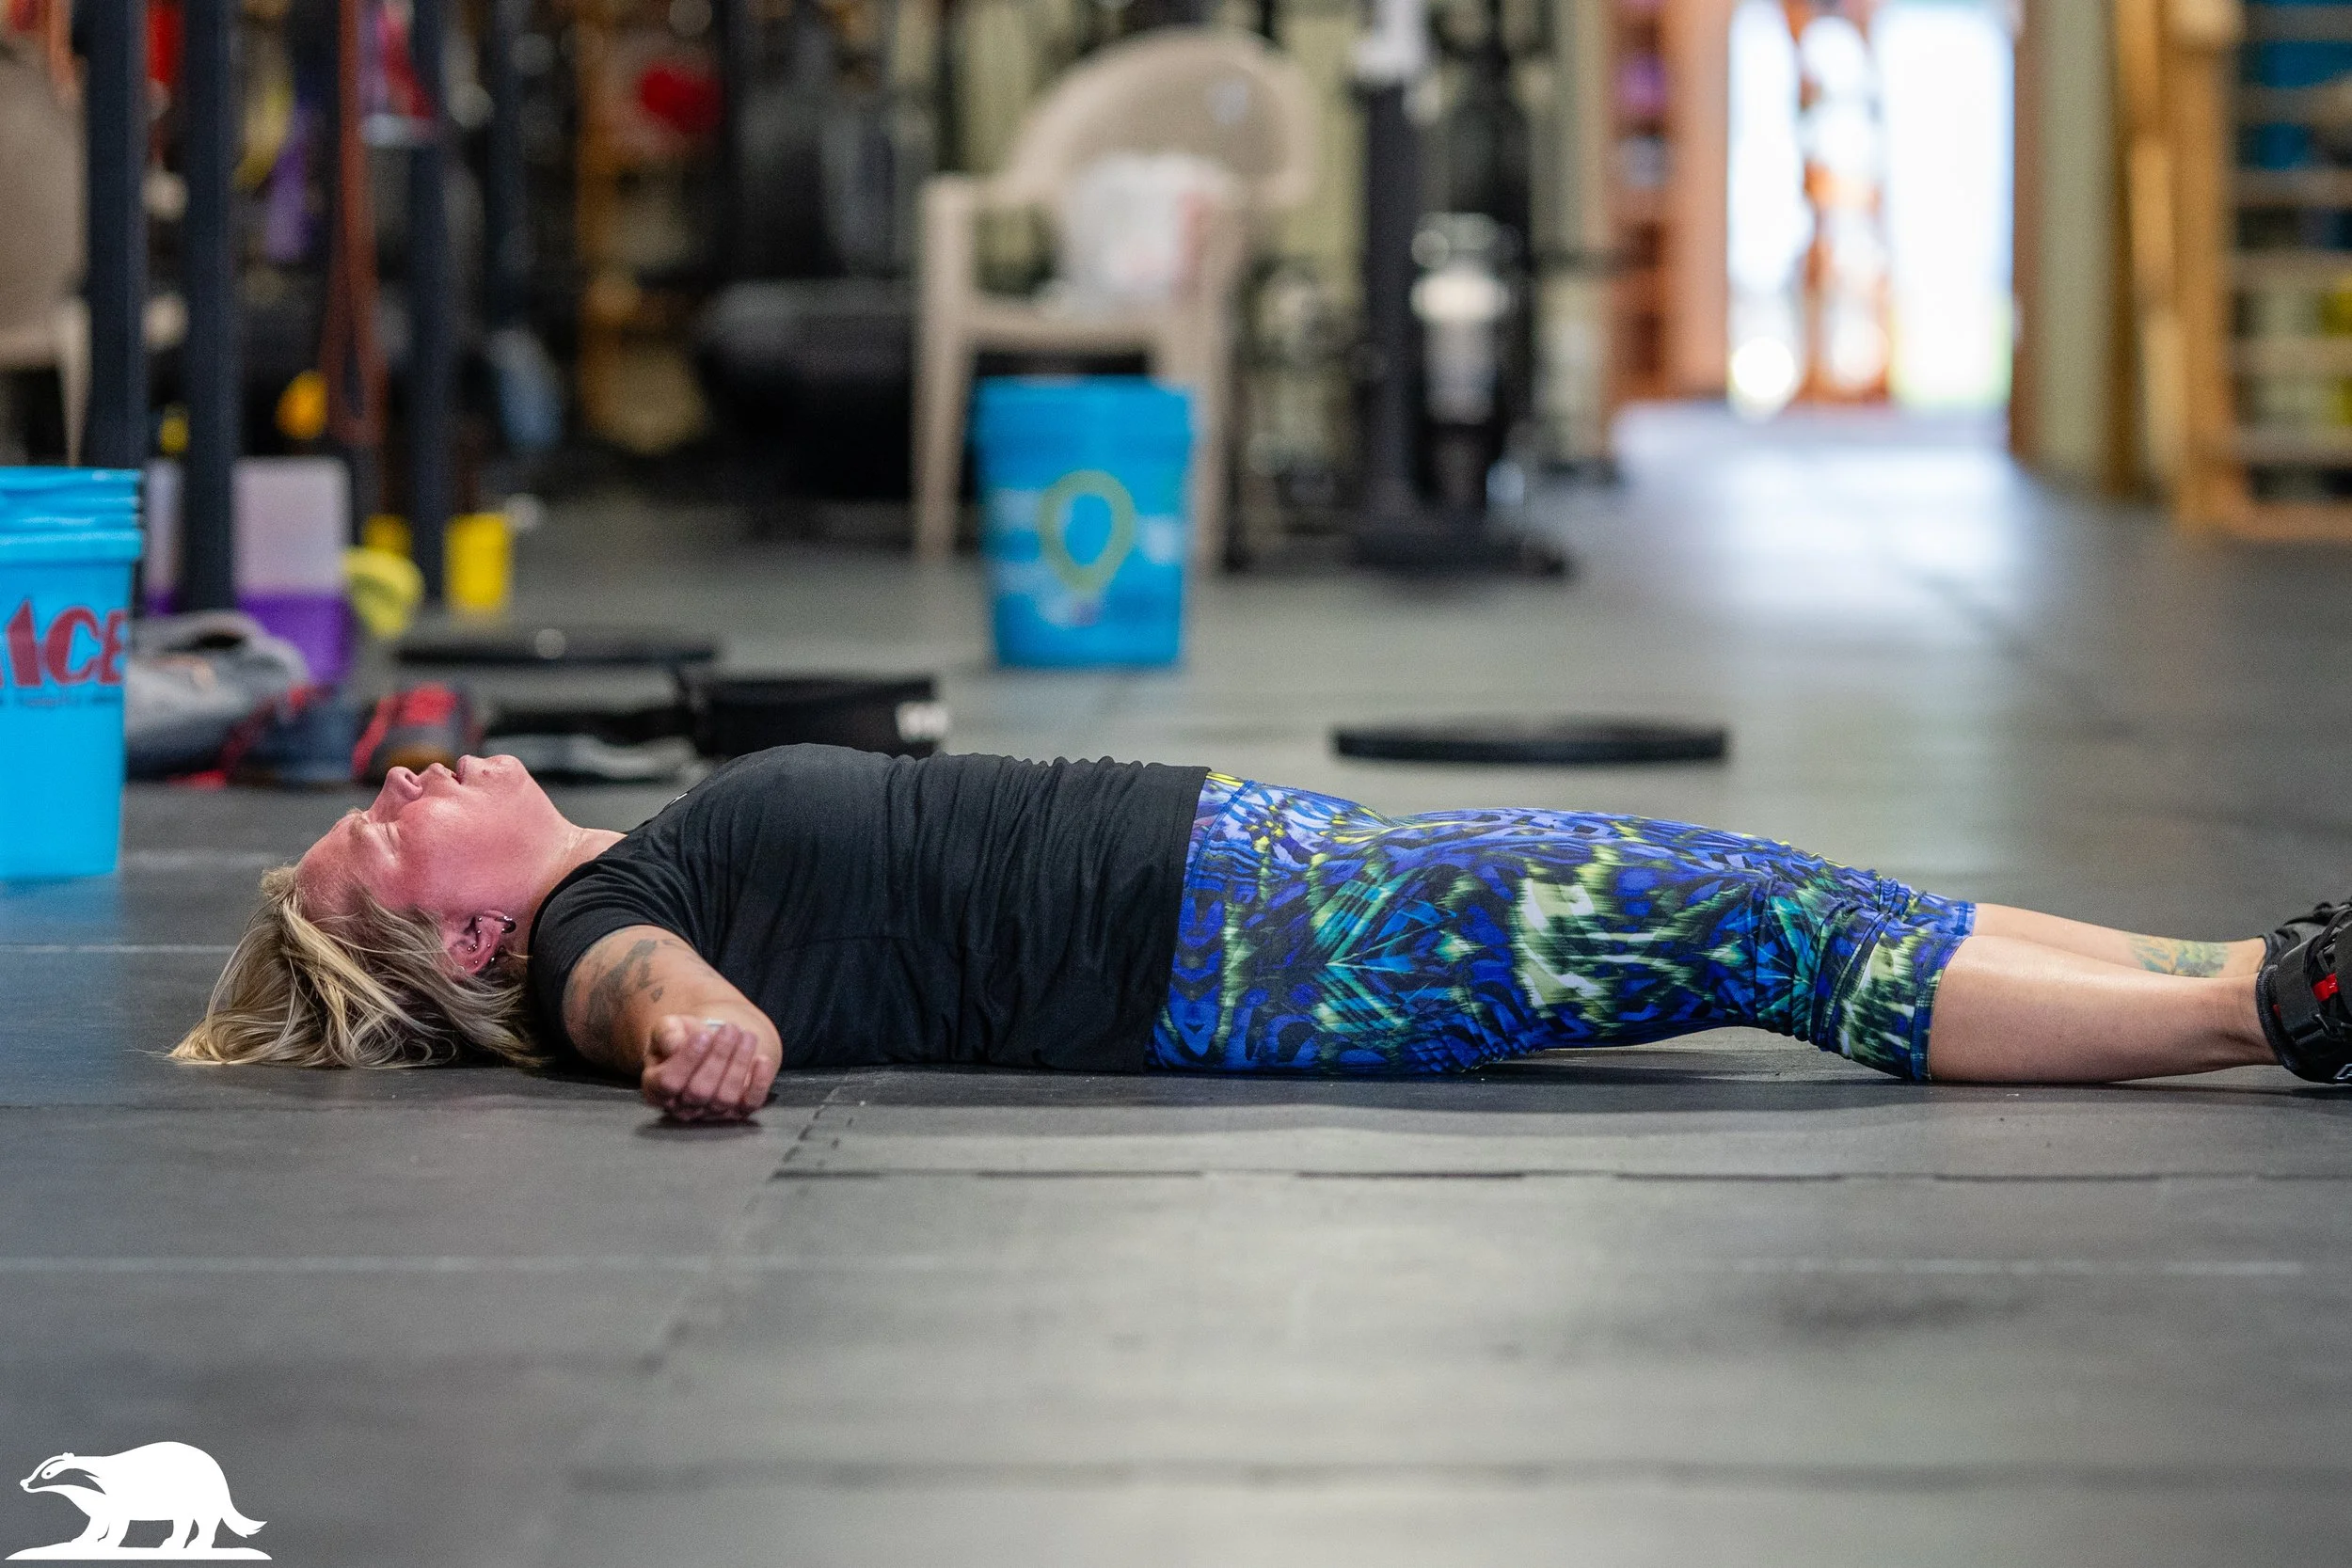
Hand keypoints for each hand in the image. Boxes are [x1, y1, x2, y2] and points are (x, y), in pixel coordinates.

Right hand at [641, 1015, 778, 1122]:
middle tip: (731, 1029)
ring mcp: (710, 1112)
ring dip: (739, 1065)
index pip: (668, 1082)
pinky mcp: (736, 1111)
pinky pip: (750, 1105)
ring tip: (746, 1036)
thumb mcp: (667, 1027)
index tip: (703, 1035)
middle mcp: (681, 1106)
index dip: (687, 1059)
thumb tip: (676, 1045)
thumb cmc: (681, 1036)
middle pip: (699, 1091)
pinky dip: (759, 1084)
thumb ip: (666, 1033)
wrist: (707, 1043)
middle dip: (718, 1057)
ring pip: (725, 1098)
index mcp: (655, 1087)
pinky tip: (762, 1060)